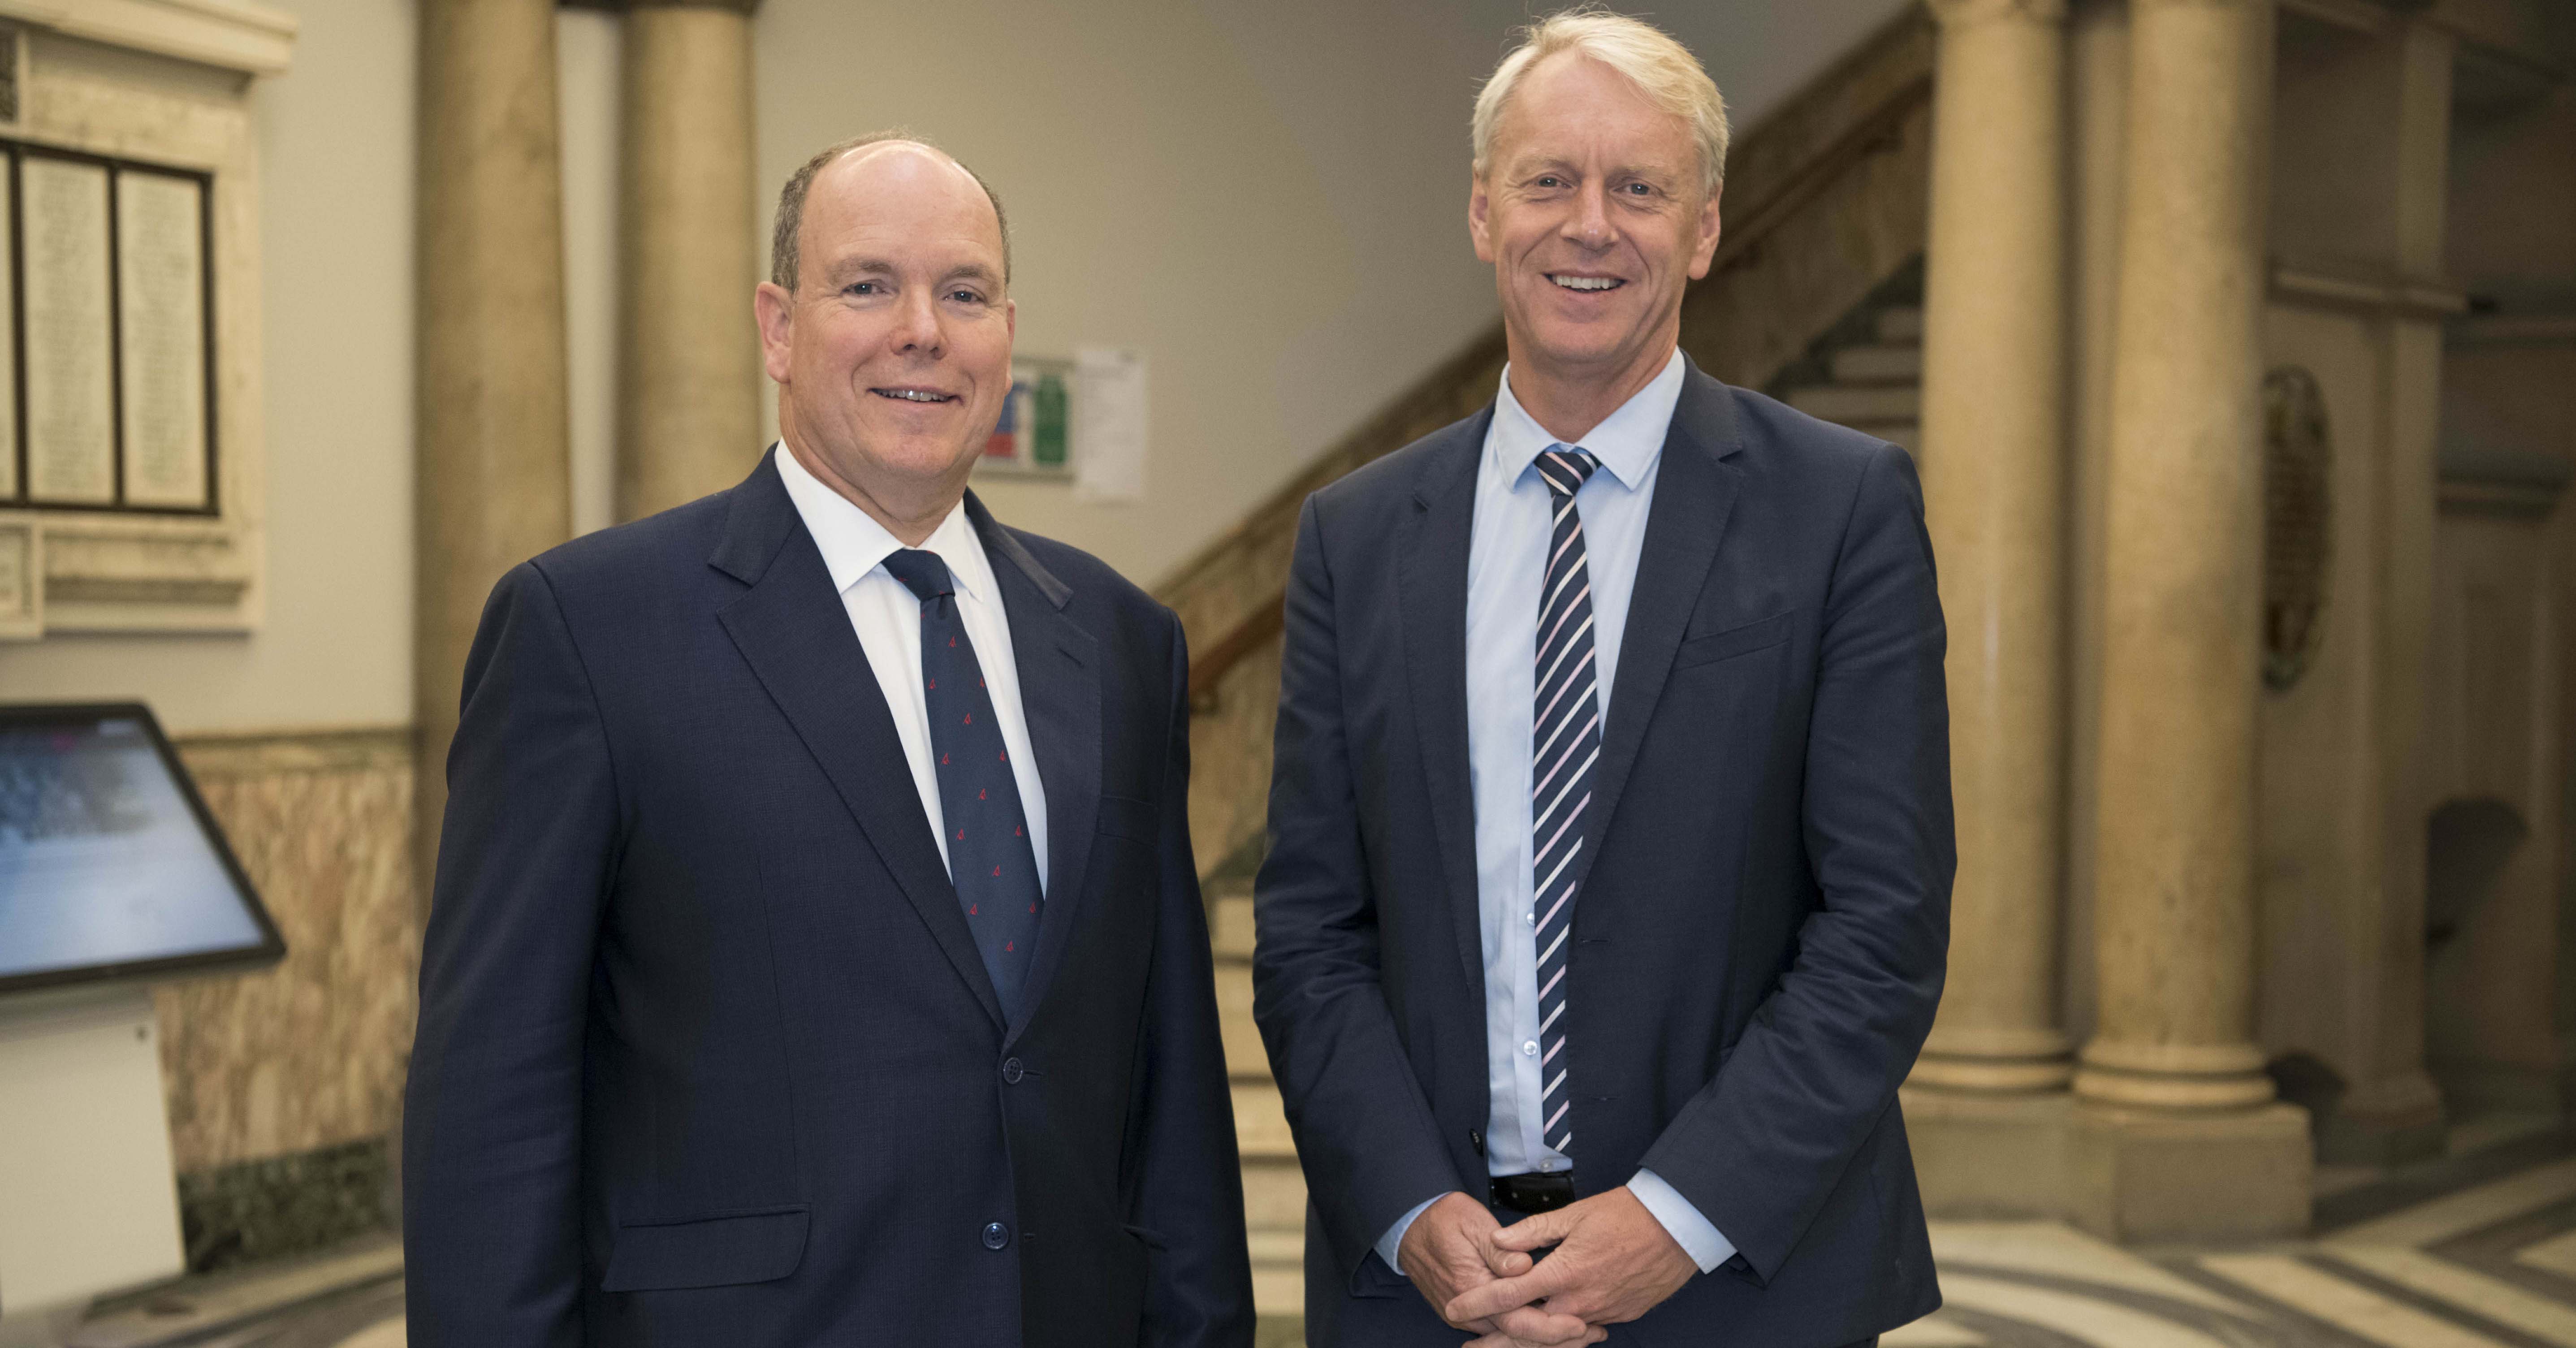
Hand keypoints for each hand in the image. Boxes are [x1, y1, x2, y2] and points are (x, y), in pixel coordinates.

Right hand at [1399, 1193, 1601, 1344]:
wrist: (1410, 1228)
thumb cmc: (1442, 1220)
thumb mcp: (1471, 1223)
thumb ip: (1499, 1250)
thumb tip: (1525, 1266)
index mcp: (1471, 1287)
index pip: (1517, 1320)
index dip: (1551, 1326)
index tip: (1581, 1323)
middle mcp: (1469, 1311)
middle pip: (1519, 1337)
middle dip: (1559, 1339)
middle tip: (1595, 1331)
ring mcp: (1470, 1317)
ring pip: (1514, 1338)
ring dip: (1548, 1338)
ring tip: (1586, 1332)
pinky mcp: (1473, 1315)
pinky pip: (1506, 1331)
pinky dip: (1533, 1332)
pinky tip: (1558, 1328)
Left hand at [1445, 1187, 1697, 1327]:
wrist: (1677, 1228)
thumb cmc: (1628, 1215)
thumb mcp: (1574, 1214)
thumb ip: (1532, 1232)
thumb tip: (1499, 1241)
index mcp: (1564, 1273)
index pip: (1510, 1295)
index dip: (1478, 1304)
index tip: (1456, 1308)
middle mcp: (1580, 1301)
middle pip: (1529, 1331)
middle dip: (1497, 1341)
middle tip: (1473, 1345)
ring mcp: (1601, 1314)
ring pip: (1557, 1336)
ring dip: (1530, 1339)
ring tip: (1504, 1342)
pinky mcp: (1620, 1317)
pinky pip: (1584, 1330)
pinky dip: (1564, 1332)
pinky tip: (1552, 1328)